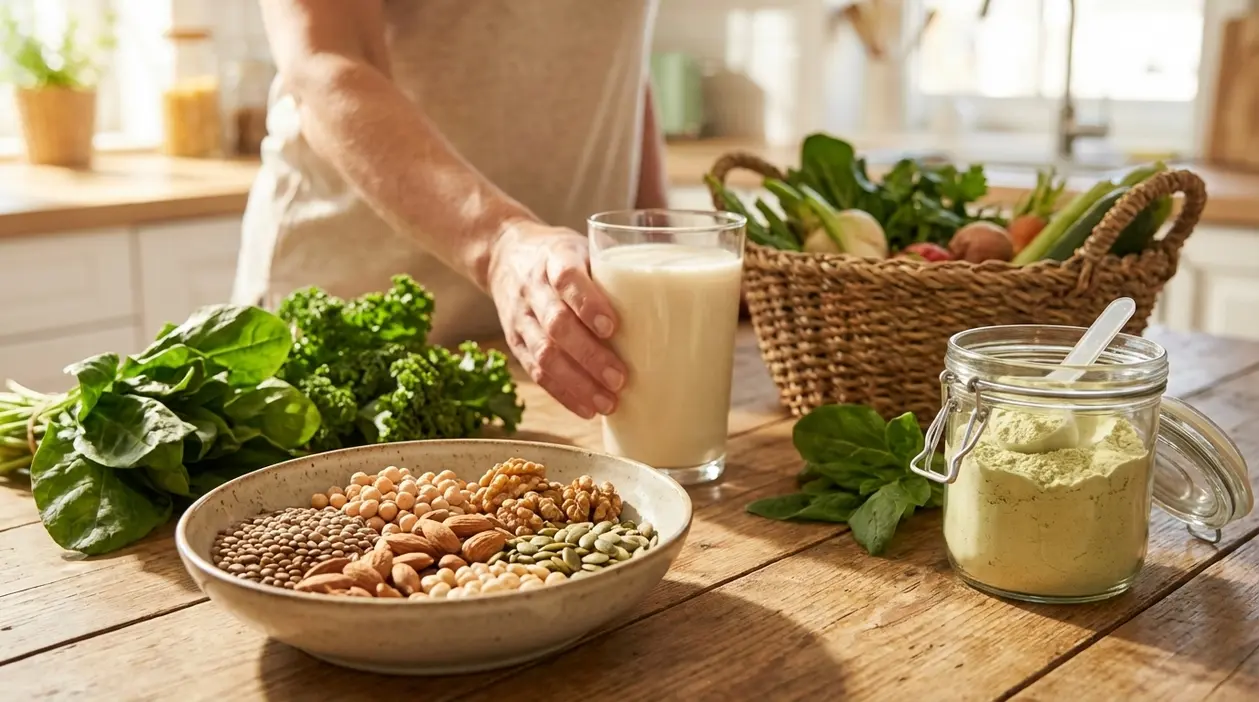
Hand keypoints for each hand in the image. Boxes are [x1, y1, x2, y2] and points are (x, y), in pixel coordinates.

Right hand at [487, 220, 625, 418]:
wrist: (504, 254)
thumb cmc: (561, 256)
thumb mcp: (585, 248)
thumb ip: (616, 272)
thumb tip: (677, 301)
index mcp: (555, 258)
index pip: (567, 279)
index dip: (588, 303)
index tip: (612, 326)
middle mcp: (533, 288)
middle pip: (556, 324)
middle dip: (589, 356)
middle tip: (620, 379)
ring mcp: (521, 318)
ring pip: (544, 355)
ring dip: (577, 383)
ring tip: (608, 403)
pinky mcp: (516, 342)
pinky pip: (537, 373)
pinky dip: (563, 394)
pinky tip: (587, 408)